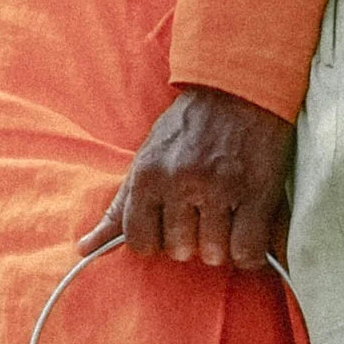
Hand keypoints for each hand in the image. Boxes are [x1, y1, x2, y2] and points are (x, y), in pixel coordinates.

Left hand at [82, 83, 293, 268]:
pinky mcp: (257, 194)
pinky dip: (249, 252)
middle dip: (191, 241)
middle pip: (179, 251)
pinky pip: (247, 250)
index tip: (170, 227)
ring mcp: (221, 189)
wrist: (237, 90)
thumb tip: (86, 248)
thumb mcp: (145, 160)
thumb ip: (120, 208)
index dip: (156, 241)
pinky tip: (247, 234)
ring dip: (221, 245)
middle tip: (203, 215)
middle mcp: (181, 183)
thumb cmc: (187, 129)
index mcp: (148, 175)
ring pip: (213, 253)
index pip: (140, 242)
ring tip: (226, 218)